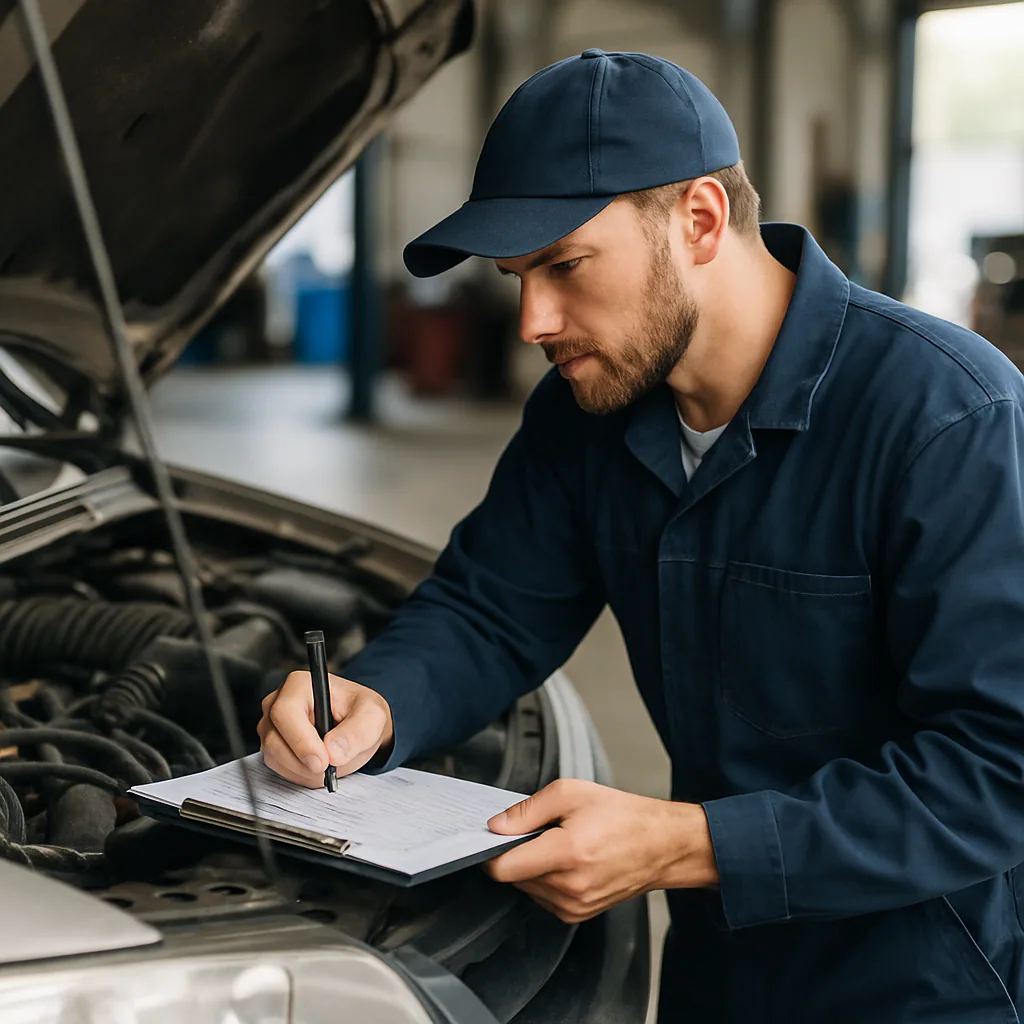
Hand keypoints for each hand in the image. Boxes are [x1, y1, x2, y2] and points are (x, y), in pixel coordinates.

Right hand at [257, 671, 393, 786]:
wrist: (358, 724)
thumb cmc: (360, 712)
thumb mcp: (372, 717)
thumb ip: (357, 732)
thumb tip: (334, 751)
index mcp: (300, 685)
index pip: (285, 712)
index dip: (301, 741)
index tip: (323, 762)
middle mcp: (279, 701)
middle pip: (274, 739)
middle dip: (304, 762)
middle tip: (330, 768)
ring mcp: (272, 724)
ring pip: (274, 756)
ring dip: (304, 770)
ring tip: (330, 762)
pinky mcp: (271, 744)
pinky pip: (277, 767)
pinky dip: (300, 774)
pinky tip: (318, 765)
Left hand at [483, 779, 717, 922]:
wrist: (661, 845)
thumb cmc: (621, 815)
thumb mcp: (571, 792)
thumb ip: (528, 810)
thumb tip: (496, 826)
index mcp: (567, 853)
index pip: (503, 868)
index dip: (490, 850)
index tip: (493, 836)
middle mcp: (569, 887)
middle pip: (513, 876)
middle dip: (517, 852)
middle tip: (541, 831)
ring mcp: (574, 906)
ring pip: (526, 887)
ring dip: (532, 866)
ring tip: (560, 843)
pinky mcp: (577, 915)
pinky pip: (543, 897)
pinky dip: (546, 878)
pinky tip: (567, 860)